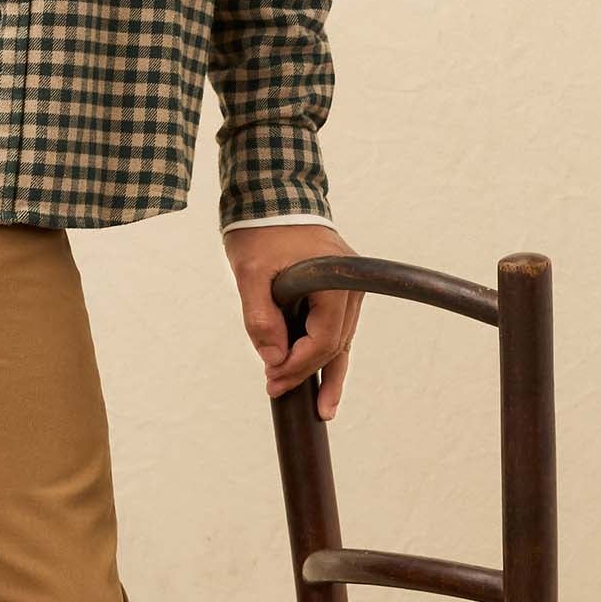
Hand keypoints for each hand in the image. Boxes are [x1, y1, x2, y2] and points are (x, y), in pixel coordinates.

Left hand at [223, 222, 358, 418]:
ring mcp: (348, 286)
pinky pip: (336, 326)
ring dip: (326, 371)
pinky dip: (327, 351)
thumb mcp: (250, 273)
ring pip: (340, 339)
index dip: (298, 366)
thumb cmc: (260, 230)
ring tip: (322, 408)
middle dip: (307, 372)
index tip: (272, 380)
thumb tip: (273, 358)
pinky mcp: (339, 287)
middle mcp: (350, 285)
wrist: (271, 193)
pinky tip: (324, 379)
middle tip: (277, 391)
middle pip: (335, 344)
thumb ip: (260, 317)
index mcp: (335, 281)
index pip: (323, 340)